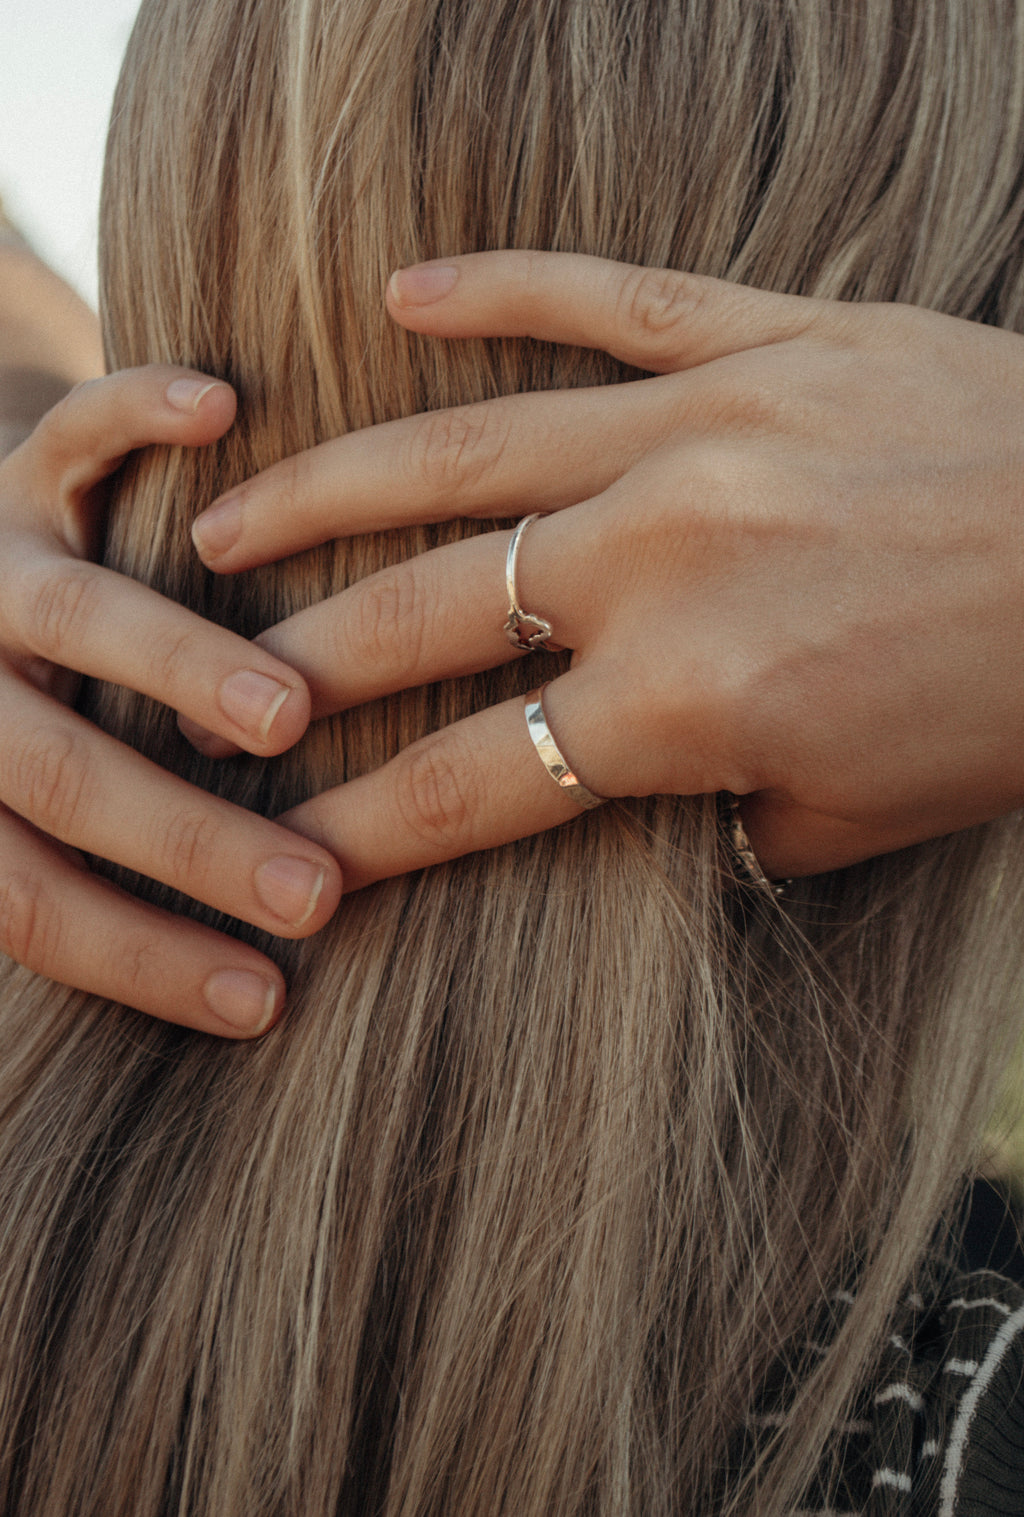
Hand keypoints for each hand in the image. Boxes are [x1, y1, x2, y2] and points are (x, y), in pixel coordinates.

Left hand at [0, 367, 340, 1033]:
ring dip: (179, 665)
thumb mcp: (8, 811)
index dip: (141, 961)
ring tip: (286, 713)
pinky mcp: (16, 466)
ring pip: (73, 616)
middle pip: (61, 777)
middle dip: (187, 846)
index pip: (31, 900)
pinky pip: (70, 430)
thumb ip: (64, 874)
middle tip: (312, 894)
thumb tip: (227, 998)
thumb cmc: (10, 735)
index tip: (262, 1004)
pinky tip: (219, 406)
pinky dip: (134, 412)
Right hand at [188, 250, 1023, 885]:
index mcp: (687, 700)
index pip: (470, 779)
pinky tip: (403, 295)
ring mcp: (704, 427)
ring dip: (330, 487)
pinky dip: (498, 289)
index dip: (362, 823)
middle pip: (423, 612)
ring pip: (465, 449)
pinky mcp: (767, 334)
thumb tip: (632, 807)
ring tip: (228, 515)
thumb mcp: (859, 813)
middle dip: (300, 660)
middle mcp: (661, 556)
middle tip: (217, 676)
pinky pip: (604, 298)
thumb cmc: (1017, 703)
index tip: (287, 843)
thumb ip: (717, 815)